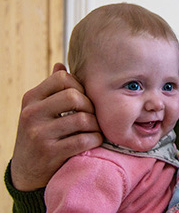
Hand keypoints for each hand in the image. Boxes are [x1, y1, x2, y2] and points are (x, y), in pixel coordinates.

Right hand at [10, 63, 102, 190]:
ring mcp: (39, 134)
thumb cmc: (41, 133)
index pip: (62, 78)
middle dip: (90, 106)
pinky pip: (84, 140)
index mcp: (31, 99)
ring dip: (95, 125)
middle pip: (74, 96)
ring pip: (83, 119)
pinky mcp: (50, 153)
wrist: (26, 171)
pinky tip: (93, 141)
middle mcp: (31, 114)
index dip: (80, 86)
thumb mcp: (40, 110)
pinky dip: (95, 139)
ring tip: (94, 129)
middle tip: (91, 116)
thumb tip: (61, 64)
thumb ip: (52, 89)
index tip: (83, 99)